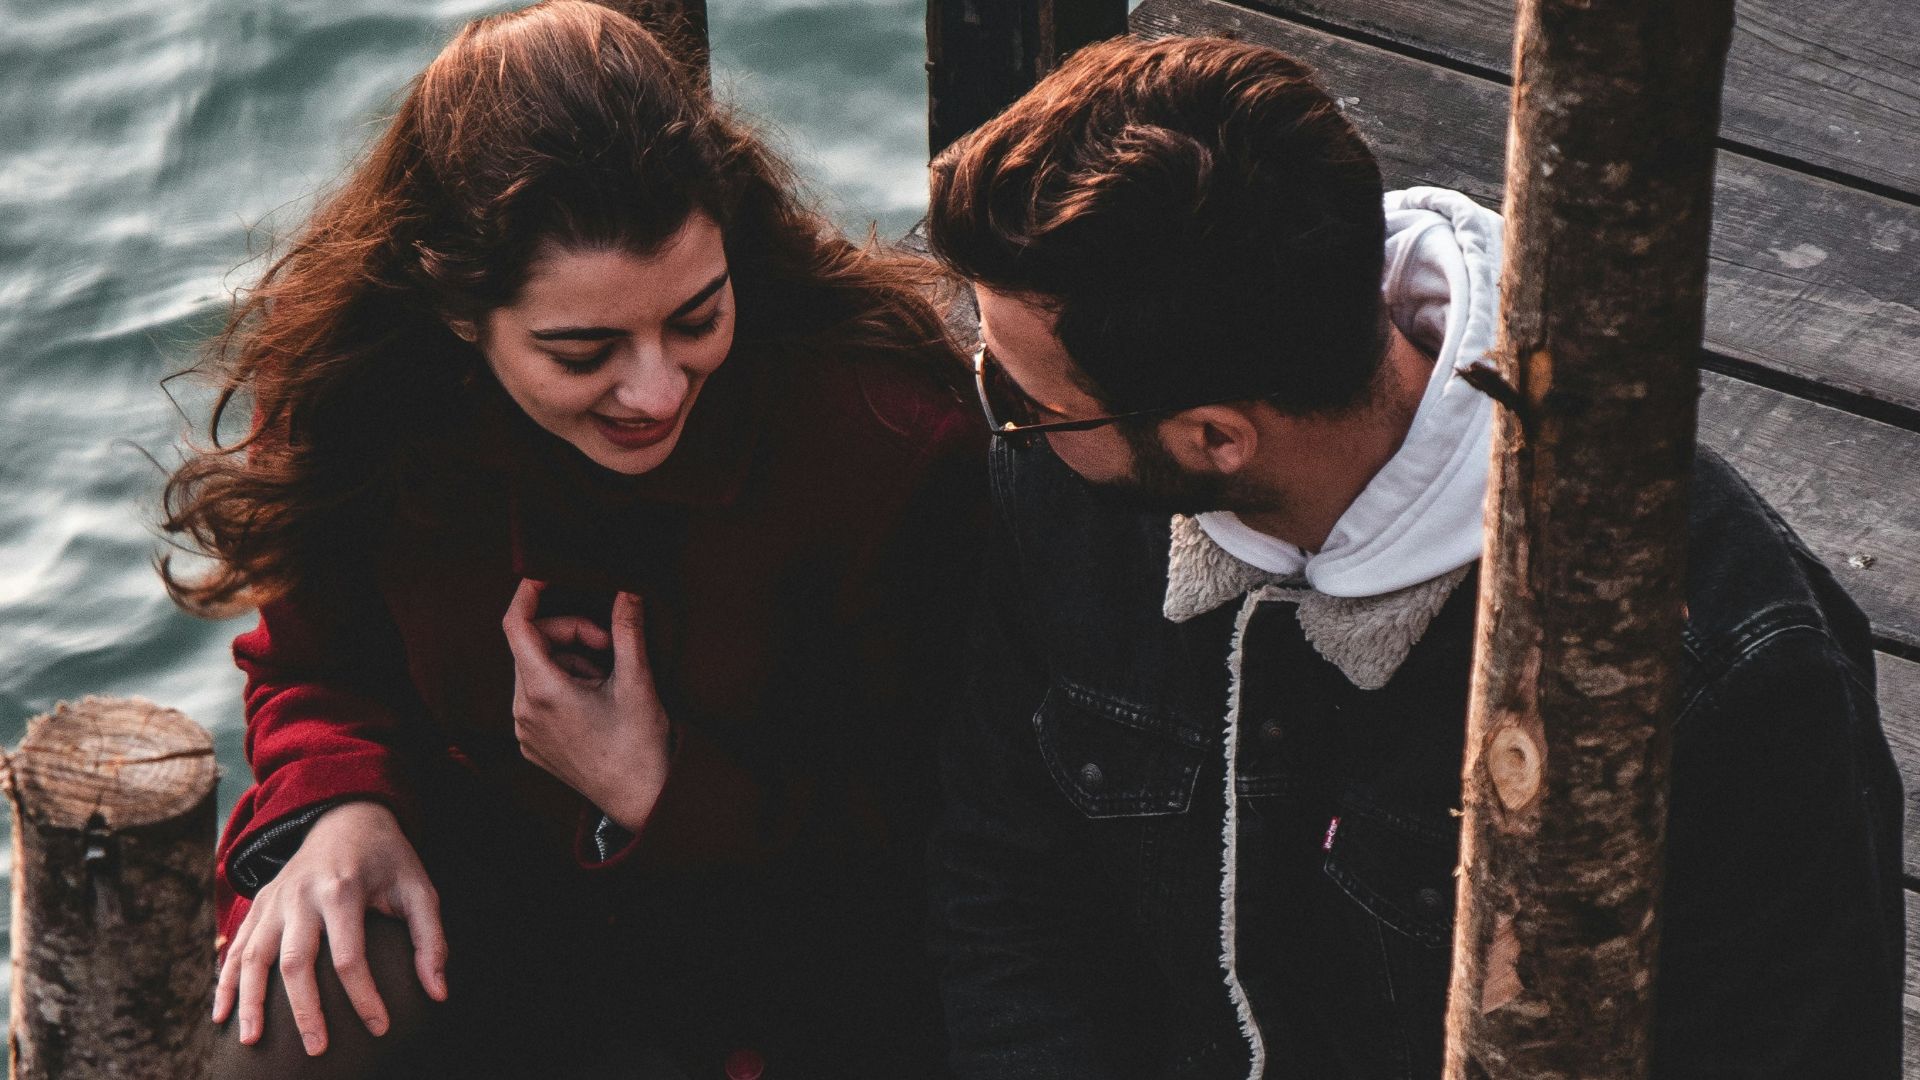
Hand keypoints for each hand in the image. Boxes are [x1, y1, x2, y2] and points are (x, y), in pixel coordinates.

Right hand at [213, 800, 447, 1054]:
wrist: (346, 814)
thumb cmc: (388, 859)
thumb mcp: (419, 888)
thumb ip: (431, 940)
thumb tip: (439, 993)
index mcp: (343, 890)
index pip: (350, 957)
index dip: (365, 997)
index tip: (380, 1029)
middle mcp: (301, 895)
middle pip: (296, 962)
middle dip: (305, 1010)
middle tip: (317, 1050)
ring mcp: (274, 898)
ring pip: (253, 956)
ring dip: (250, 1001)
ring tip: (252, 1042)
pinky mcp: (260, 902)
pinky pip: (236, 946)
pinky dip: (225, 981)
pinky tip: (220, 1016)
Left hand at [502, 579, 672, 830]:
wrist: (642, 801)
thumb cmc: (640, 744)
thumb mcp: (637, 681)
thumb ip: (628, 629)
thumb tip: (627, 588)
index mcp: (543, 691)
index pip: (516, 625)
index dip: (528, 594)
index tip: (547, 577)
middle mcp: (523, 711)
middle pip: (531, 645)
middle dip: (570, 634)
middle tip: (609, 644)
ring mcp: (524, 731)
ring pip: (535, 671)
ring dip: (569, 662)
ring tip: (606, 681)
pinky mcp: (531, 746)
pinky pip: (535, 698)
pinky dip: (562, 686)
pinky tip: (594, 702)